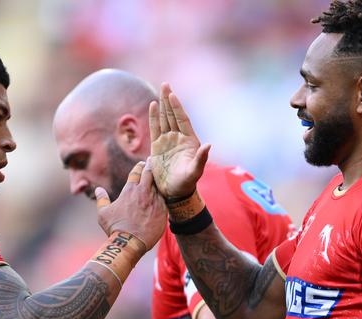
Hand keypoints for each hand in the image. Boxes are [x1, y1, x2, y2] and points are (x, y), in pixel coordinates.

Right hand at [96, 161, 165, 249]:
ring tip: (162, 175)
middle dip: (152, 166)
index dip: (139, 167)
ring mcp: (155, 201)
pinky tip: (166, 192)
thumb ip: (102, 199)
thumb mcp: (103, 213)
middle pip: (150, 173)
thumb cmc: (115, 228)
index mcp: (129, 190)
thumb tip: (98, 189)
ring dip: (160, 179)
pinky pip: (166, 198)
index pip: (136, 172)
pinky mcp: (163, 210)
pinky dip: (165, 194)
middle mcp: (143, 193)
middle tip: (154, 162)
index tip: (142, 164)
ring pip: (159, 185)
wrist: (130, 242)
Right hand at [149, 83, 210, 198]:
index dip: (177, 108)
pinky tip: (153, 106)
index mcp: (189, 141)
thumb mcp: (195, 172)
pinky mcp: (157, 147)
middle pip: (173, 115)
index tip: (173, 95)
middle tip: (165, 84)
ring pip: (164, 119)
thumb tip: (208, 145)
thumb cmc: (186, 183)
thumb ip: (201, 158)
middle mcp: (179, 138)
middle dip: (169, 100)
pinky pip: (155, 129)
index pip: (182, 120)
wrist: (174, 192)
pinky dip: (154, 117)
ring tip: (161, 90)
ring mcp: (168, 141)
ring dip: (162, 105)